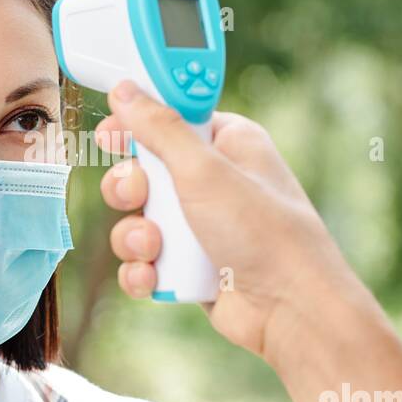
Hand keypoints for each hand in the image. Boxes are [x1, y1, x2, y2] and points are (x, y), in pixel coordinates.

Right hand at [96, 81, 401, 401]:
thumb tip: (127, 90)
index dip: (138, 120)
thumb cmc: (264, 233)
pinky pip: (145, 260)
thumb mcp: (204, 170)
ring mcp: (200, 225)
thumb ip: (159, 128)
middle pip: (143, 168)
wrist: (290, 310)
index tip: (111, 131)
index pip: (171, 114)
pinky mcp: (189, 265)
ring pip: (138, 217)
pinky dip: (143, 270)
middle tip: (137, 195)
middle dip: (130, 188)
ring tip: (154, 247)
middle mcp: (213, 180)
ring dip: (134, 235)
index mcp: (226, 142)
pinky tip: (154, 278)